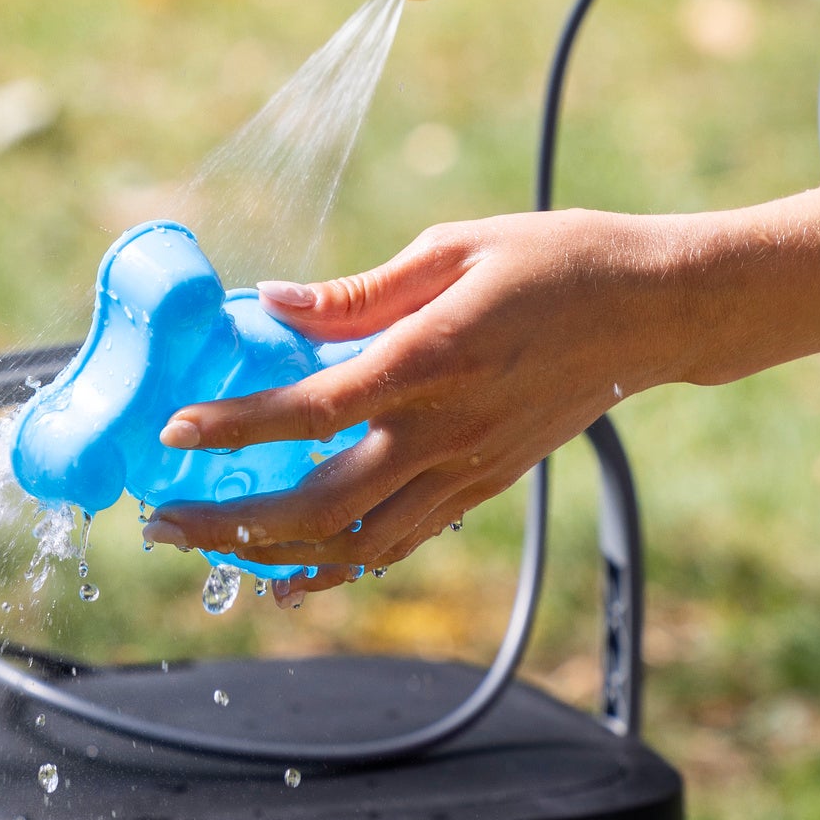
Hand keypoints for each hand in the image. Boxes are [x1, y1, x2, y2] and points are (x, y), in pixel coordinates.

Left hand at [140, 175, 819, 597]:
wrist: (656, 312)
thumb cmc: (558, 261)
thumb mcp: (455, 248)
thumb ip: (359, 291)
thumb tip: (273, 301)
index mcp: (429, 359)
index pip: (310, 408)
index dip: (234, 427)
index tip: (175, 432)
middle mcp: (444, 430)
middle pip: (317, 503)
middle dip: (229, 520)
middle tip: (163, 519)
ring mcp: (467, 470)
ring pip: (356, 544)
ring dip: (274, 555)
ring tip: (212, 548)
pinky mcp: (485, 486)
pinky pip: (400, 543)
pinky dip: (340, 564)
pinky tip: (292, 572)